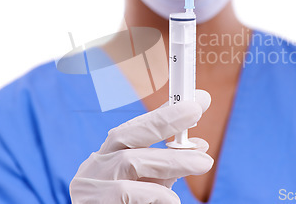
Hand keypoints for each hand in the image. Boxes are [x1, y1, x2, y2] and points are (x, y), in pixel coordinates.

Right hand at [70, 89, 212, 203]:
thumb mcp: (146, 186)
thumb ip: (167, 167)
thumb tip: (200, 146)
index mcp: (107, 157)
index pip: (134, 128)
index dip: (164, 112)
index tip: (194, 102)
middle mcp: (95, 166)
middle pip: (125, 134)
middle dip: (162, 119)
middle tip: (194, 110)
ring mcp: (90, 184)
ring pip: (130, 161)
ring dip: (172, 160)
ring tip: (204, 162)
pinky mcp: (93, 202)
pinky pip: (127, 192)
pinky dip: (155, 193)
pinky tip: (172, 200)